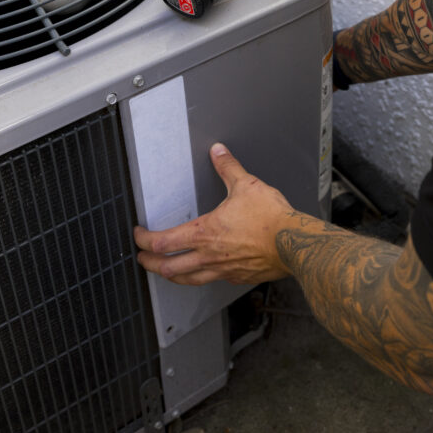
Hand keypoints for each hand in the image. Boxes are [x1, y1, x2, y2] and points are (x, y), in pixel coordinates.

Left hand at [134, 143, 294, 285]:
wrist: (293, 243)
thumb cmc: (270, 219)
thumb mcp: (246, 185)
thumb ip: (228, 168)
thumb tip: (218, 152)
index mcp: (204, 233)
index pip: (163, 241)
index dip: (144, 240)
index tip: (138, 236)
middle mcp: (209, 255)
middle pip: (168, 267)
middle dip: (150, 263)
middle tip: (143, 257)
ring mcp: (223, 270)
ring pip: (189, 280)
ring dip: (172, 275)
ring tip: (166, 271)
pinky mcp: (239, 277)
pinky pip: (214, 280)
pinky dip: (202, 276)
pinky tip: (206, 271)